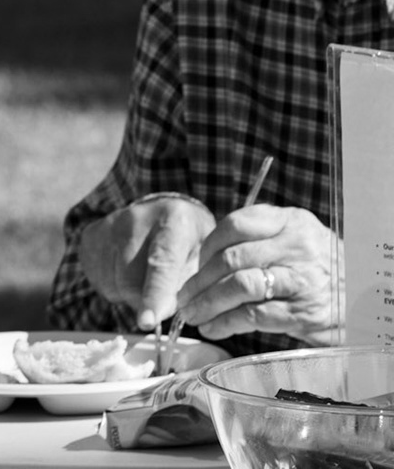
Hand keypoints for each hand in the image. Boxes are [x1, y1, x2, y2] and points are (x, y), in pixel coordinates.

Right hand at [76, 195, 215, 331]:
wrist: (160, 211)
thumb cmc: (187, 242)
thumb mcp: (201, 259)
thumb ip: (185, 287)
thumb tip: (161, 313)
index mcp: (172, 221)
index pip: (161, 264)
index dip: (155, 295)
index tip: (148, 321)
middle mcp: (134, 219)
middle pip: (130, 281)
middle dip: (145, 302)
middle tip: (162, 297)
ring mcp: (108, 227)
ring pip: (113, 285)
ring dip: (129, 295)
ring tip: (144, 275)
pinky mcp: (90, 237)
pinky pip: (99, 281)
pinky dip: (115, 287)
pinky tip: (127, 270)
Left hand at [175, 205, 341, 344]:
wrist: (363, 299)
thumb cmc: (316, 268)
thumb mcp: (295, 238)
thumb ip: (258, 238)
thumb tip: (205, 259)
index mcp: (290, 222)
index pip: (236, 224)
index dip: (207, 246)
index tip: (194, 263)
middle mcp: (297, 247)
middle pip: (231, 259)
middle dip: (199, 280)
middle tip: (183, 296)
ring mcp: (302, 281)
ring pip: (240, 287)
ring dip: (208, 303)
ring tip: (193, 313)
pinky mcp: (303, 313)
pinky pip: (254, 316)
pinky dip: (226, 323)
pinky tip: (214, 326)